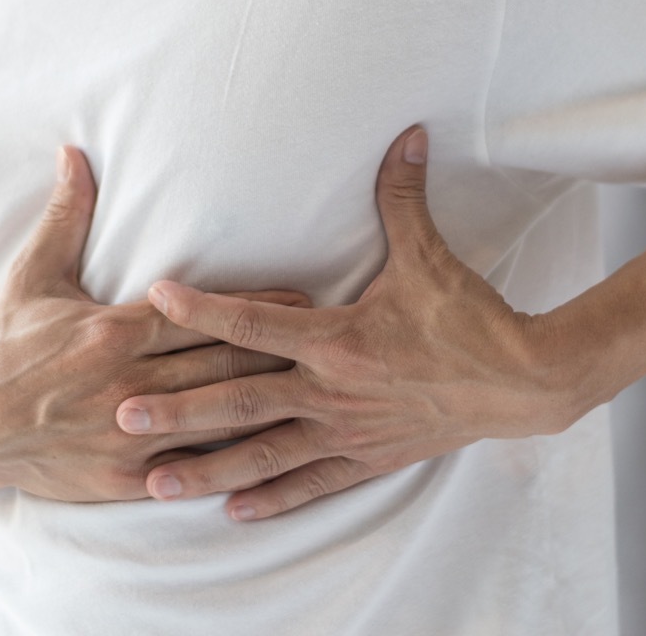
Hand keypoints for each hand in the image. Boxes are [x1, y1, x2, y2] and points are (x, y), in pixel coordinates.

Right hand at [0, 146, 307, 503]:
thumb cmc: (3, 349)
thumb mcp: (31, 278)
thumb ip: (66, 217)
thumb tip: (76, 153)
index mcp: (112, 330)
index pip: (200, 314)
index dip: (256, 307)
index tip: (303, 298)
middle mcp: (127, 381)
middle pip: (222, 364)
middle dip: (280, 353)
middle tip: (330, 341)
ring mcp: (128, 433)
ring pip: (217, 417)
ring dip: (270, 404)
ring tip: (319, 392)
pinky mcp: (124, 478)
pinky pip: (190, 468)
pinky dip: (232, 459)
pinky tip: (275, 453)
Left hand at [114, 126, 580, 519]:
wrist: (523, 382)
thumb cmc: (469, 319)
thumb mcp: (430, 258)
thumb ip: (403, 198)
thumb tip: (405, 133)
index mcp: (338, 339)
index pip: (255, 322)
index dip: (202, 309)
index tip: (154, 298)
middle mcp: (331, 391)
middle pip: (240, 401)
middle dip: (179, 411)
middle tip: (122, 415)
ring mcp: (346, 431)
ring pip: (264, 455)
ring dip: (209, 470)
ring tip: (157, 484)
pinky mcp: (366, 458)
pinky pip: (310, 483)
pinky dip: (272, 498)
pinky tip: (233, 510)